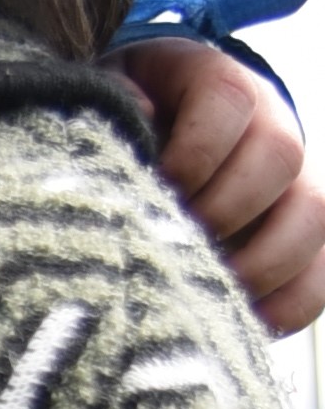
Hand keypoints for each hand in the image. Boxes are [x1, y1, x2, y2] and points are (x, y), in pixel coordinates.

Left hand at [128, 37, 324, 334]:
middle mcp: (269, 125)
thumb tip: (137, 112)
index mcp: (217, 84)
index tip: (156, 188)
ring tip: (206, 293)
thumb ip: (115, 103)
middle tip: (174, 245)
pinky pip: (320, 274)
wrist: (149, 152)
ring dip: (262, 262)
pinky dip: (289, 304)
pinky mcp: (300, 240)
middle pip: (280, 153)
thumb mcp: (105, 101)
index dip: (195, 149)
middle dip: (226, 208)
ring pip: (314, 215)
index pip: (229, 100)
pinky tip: (242, 324)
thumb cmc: (118, 129)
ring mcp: (294, 184)